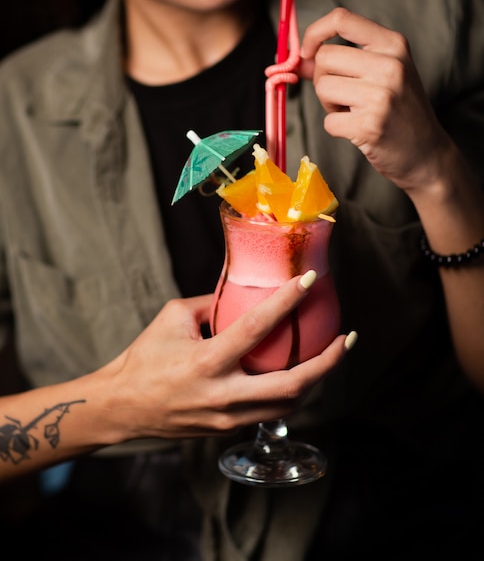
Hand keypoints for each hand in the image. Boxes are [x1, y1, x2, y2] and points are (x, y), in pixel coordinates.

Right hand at [104, 273, 348, 439]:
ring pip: (288, 404)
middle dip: (327, 362)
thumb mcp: (173, 318)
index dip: (286, 301)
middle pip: (292, 384)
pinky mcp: (228, 429)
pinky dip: (290, 392)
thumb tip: (240, 292)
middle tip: (347, 338)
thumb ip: (211, 305)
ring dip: (316, 379)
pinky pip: (270, 410)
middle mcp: (223, 395)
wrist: (124, 406)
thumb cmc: (145, 358)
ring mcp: (228, 418)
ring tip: (330, 355)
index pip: (256, 327)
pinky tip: (299, 374)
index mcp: (207, 362)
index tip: (308, 281)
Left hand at [298, 7, 451, 193]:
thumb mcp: (381, 75)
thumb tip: (300, 59)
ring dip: (329, 105)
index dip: (314, 33)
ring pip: (323, 87)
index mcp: (393, 45)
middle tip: (343, 96)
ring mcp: (380, 96)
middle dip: (323, 79)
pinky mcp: (369, 126)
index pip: (342, 19)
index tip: (307, 52)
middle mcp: (389, 66)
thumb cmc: (400, 111)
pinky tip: (358, 131)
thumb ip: (344, 62)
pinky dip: (336, 128)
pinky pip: (328, 122)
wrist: (426, 153)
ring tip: (354, 113)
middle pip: (324, 57)